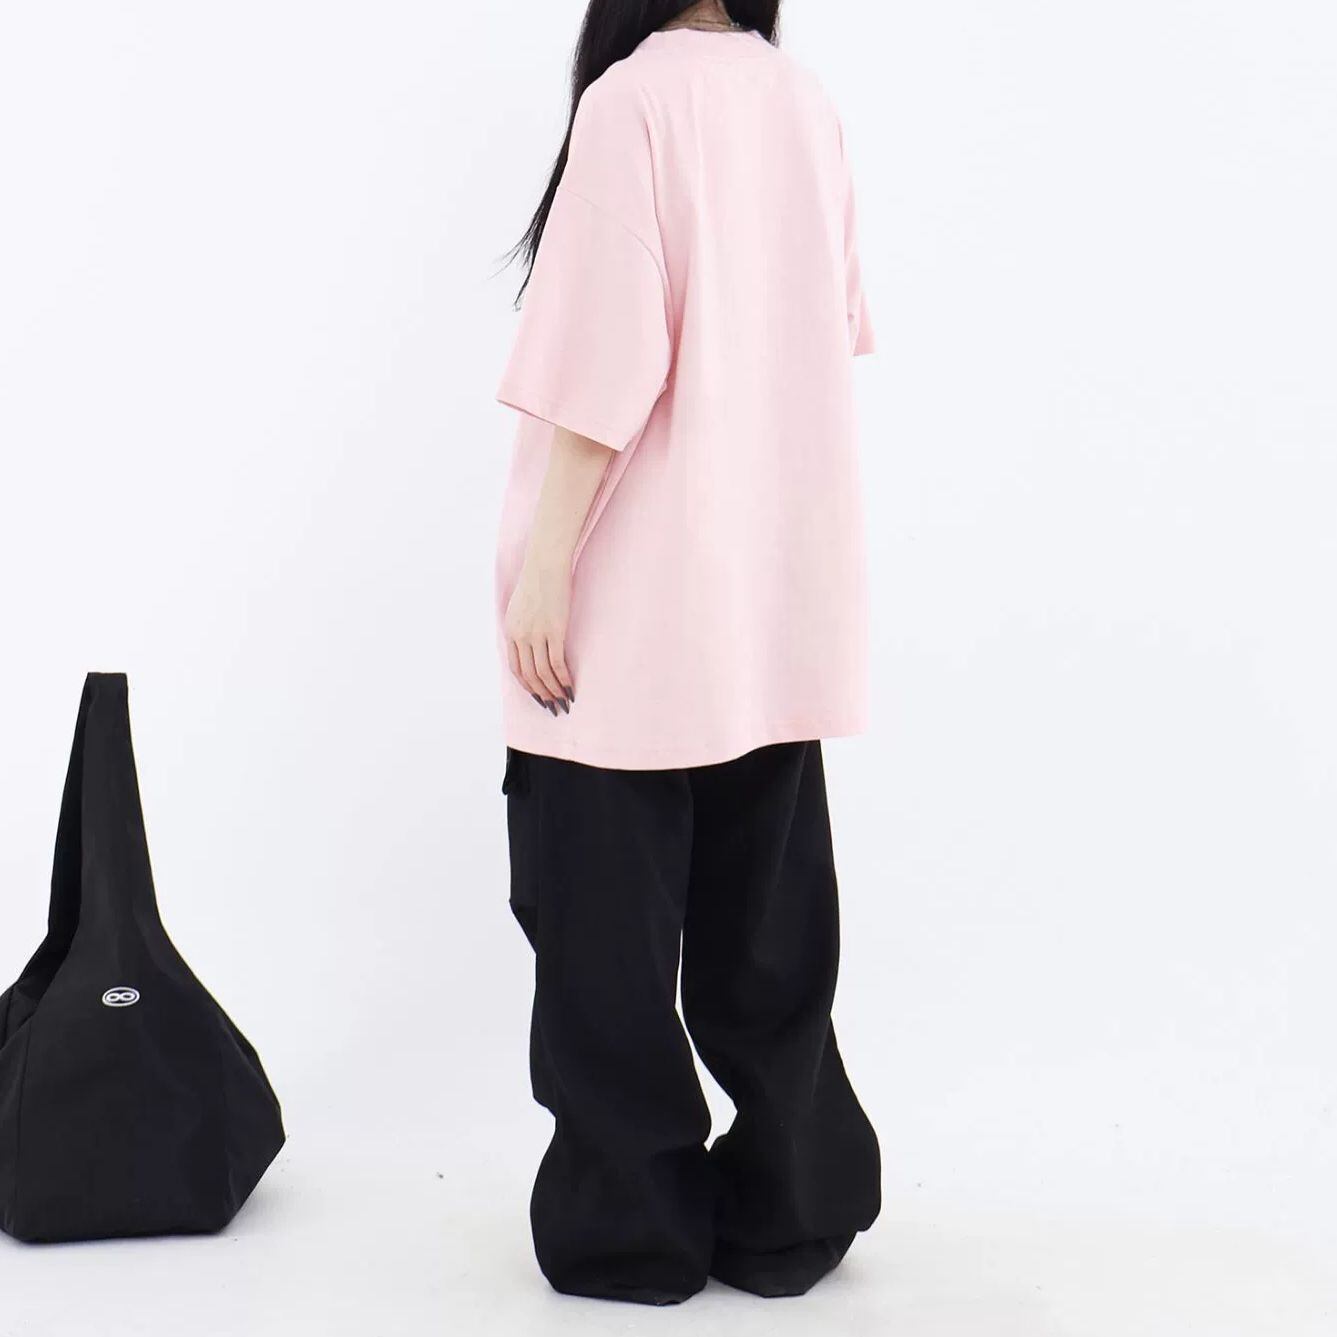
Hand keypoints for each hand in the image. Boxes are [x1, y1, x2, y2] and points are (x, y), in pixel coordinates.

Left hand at [504, 559, 573, 713]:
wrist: (545, 563)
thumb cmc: (537, 582)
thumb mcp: (521, 606)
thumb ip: (523, 626)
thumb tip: (531, 642)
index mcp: (510, 631)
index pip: (515, 668)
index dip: (527, 686)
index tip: (538, 696)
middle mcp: (520, 636)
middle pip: (529, 675)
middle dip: (541, 694)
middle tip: (553, 706)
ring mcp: (536, 634)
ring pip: (543, 672)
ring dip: (554, 690)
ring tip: (564, 701)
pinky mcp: (554, 630)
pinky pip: (557, 662)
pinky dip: (563, 678)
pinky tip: (570, 686)